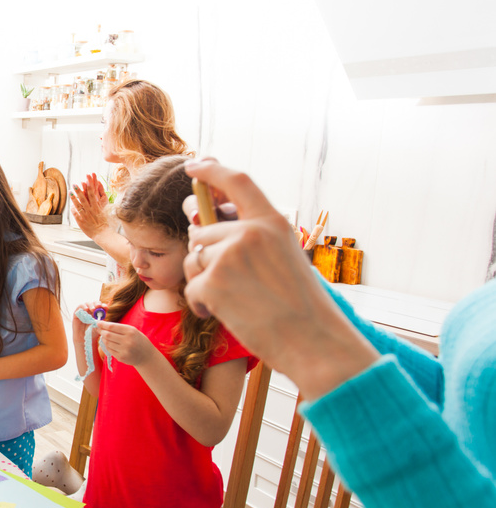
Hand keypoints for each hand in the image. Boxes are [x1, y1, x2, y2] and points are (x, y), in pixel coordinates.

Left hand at [69, 173, 110, 237]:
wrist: (102, 233)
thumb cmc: (103, 223)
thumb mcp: (102, 212)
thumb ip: (97, 206)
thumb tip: (94, 199)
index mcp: (96, 207)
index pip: (92, 195)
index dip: (88, 187)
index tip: (85, 180)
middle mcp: (90, 210)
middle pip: (84, 198)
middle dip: (79, 190)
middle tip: (74, 184)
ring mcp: (85, 215)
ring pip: (78, 205)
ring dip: (73, 198)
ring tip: (70, 192)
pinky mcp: (81, 221)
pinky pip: (75, 213)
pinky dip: (73, 209)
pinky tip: (71, 206)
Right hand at [72, 301, 104, 342]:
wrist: (84, 340)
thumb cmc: (92, 334)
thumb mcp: (99, 327)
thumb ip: (101, 320)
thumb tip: (104, 313)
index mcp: (98, 314)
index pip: (101, 307)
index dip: (103, 305)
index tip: (105, 308)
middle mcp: (91, 311)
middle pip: (94, 303)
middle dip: (97, 303)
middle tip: (99, 306)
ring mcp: (84, 312)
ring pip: (87, 303)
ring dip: (91, 305)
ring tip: (93, 309)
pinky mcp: (77, 313)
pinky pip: (80, 306)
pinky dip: (83, 306)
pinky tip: (86, 309)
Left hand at [95, 321, 161, 368]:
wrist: (146, 355)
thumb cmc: (138, 340)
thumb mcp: (132, 330)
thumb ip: (119, 328)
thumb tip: (103, 325)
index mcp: (130, 331)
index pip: (112, 327)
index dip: (103, 324)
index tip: (98, 322)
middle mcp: (127, 341)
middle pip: (107, 335)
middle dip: (101, 331)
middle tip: (98, 329)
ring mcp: (124, 350)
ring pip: (107, 342)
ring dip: (103, 338)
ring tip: (104, 336)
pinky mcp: (121, 357)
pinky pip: (109, 350)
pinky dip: (107, 345)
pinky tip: (109, 343)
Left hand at [180, 158, 377, 397]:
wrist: (314, 342)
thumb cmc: (301, 305)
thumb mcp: (284, 256)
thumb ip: (251, 236)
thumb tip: (202, 223)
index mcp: (272, 221)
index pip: (237, 181)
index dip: (211, 170)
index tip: (194, 165)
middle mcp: (249, 232)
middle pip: (202, 231)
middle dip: (205, 255)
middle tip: (230, 282)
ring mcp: (229, 256)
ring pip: (194, 259)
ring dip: (204, 281)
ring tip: (235, 300)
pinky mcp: (213, 282)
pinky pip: (191, 288)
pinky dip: (201, 305)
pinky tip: (225, 314)